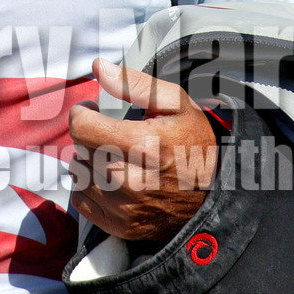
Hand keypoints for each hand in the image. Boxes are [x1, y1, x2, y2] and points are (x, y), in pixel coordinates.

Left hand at [67, 57, 216, 241]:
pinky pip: (82, 200)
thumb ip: (136, 84)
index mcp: (144, 145)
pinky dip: (90, 187)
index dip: (82, 113)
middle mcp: (131, 180)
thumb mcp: (177, 104)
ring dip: (89, 160)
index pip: (82, 128)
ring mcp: (124, 207)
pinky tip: (111, 179)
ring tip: (113, 155)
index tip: (92, 110)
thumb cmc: (195, 145)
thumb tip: (100, 67)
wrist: (214, 197)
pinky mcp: (120, 226)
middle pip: (80, 149)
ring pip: (79, 174)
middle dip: (91, 135)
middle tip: (110, 133)